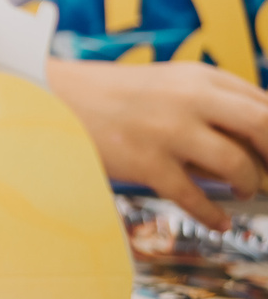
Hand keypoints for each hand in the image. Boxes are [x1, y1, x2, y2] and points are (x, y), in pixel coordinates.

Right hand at [46, 59, 267, 229]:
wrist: (51, 98)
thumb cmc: (114, 98)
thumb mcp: (169, 85)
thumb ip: (212, 102)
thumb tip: (258, 142)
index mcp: (199, 76)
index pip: (265, 103)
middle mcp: (189, 98)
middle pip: (264, 125)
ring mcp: (167, 131)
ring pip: (236, 164)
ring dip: (249, 184)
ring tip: (243, 191)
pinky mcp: (145, 162)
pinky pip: (194, 197)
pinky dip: (214, 215)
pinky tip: (220, 222)